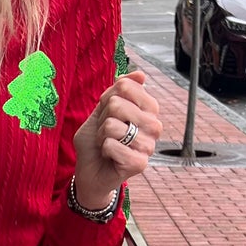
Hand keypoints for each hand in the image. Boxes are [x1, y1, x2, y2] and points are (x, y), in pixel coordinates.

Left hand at [71, 70, 162, 209]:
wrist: (90, 171)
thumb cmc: (97, 140)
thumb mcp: (102, 110)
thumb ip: (117, 91)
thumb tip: (141, 74)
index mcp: (148, 109)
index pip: (125, 86)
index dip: (106, 100)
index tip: (108, 115)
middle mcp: (154, 125)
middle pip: (117, 104)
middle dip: (103, 119)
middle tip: (107, 133)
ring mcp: (149, 145)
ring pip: (112, 125)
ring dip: (102, 136)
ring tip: (108, 145)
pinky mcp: (140, 163)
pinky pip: (112, 145)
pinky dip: (103, 150)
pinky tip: (110, 157)